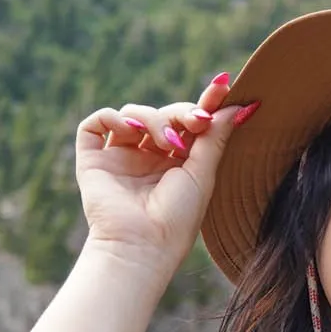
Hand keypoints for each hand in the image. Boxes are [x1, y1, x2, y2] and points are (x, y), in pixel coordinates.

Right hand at [73, 74, 256, 274]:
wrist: (141, 245)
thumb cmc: (177, 218)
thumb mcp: (203, 174)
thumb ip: (215, 137)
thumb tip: (237, 106)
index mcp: (177, 164)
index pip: (188, 124)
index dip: (204, 103)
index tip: (222, 86)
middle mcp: (148, 158)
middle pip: (163, 114)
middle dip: (181, 112)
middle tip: (197, 121)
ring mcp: (120, 158)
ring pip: (133, 114)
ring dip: (153, 118)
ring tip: (166, 142)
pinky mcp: (93, 160)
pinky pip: (97, 123)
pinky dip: (113, 118)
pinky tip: (132, 132)